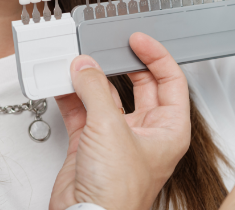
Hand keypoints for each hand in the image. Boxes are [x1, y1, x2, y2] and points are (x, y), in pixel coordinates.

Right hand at [49, 33, 190, 209]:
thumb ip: (95, 90)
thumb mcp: (110, 128)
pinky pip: (82, 110)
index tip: (138, 40)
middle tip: (108, 46)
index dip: (156, 56)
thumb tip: (86, 67)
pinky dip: (71, 95)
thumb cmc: (117, 194)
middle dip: (121, 64)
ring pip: (106, 96)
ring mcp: (116, 138)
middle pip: (139, 85)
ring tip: (78, 62)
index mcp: (169, 130)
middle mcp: (145, 132)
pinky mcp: (90, 144)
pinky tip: (63, 82)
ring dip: (91, 79)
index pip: (170, 81)